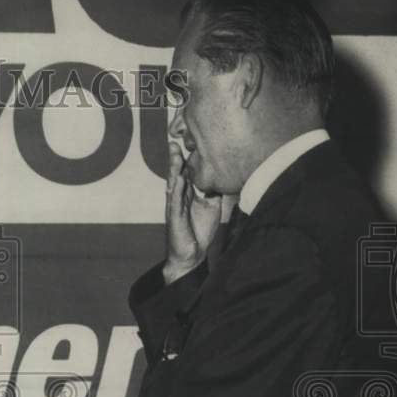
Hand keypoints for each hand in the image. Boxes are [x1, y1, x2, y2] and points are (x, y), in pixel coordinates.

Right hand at [164, 142, 221, 282]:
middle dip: (175, 158)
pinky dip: (176, 190)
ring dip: (172, 169)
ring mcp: (175, 207)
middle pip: (176, 174)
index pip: (184, 172)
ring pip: (173, 184)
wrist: (193, 254)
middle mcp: (178, 198)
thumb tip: (223, 178)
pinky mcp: (174, 218)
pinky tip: (177, 179)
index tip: (186, 142)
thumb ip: (214, 192)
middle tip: (174, 141)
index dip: (184, 158)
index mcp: (186, 195)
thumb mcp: (212, 207)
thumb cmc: (199, 231)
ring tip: (174, 154)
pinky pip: (175, 202)